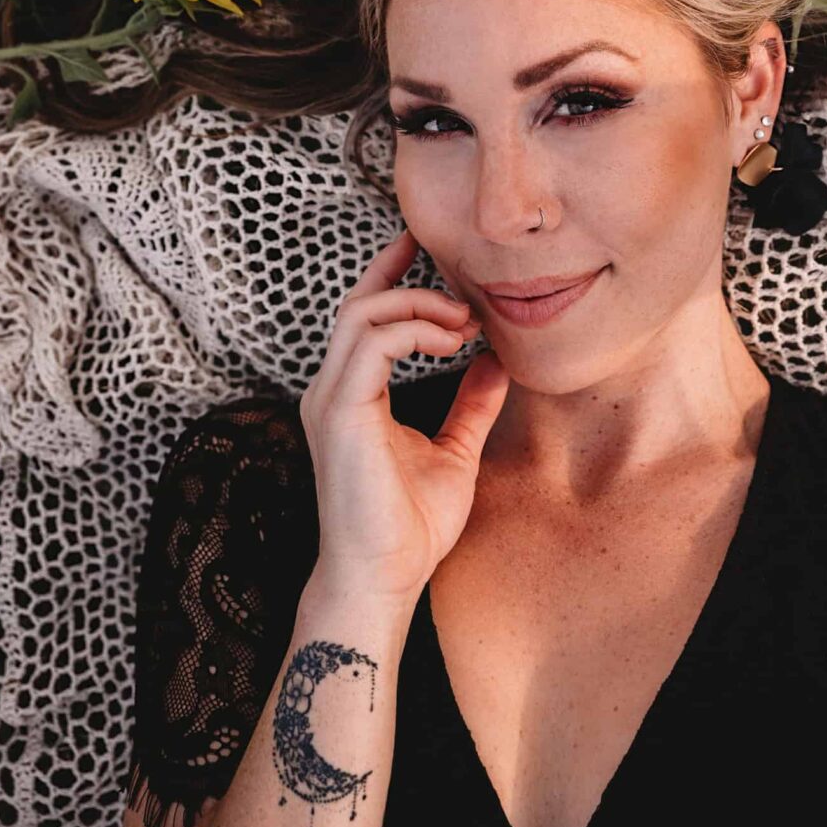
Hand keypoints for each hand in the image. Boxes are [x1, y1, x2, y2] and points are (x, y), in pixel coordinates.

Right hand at [299, 228, 510, 598]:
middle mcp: (332, 389)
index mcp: (352, 395)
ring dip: (417, 305)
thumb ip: (471, 405)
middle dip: (410, 284)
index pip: (362, 317)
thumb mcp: (454, 450)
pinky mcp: (340, 412)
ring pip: (362, 314)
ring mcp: (330, 399)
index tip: (420, 247)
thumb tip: (497, 363)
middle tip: (465, 303)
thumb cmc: (411, 526)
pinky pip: (371, 344)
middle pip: (359, 304)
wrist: (385, 579)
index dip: (388, 274)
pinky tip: (451, 342)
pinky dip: (413, 330)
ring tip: (463, 323)